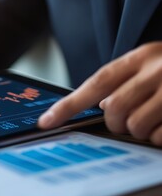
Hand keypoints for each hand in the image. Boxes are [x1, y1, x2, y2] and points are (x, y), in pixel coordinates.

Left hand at [38, 42, 161, 144]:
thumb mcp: (152, 65)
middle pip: (113, 108)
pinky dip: (159, 137)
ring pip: (135, 126)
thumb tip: (102, 106)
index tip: (45, 122)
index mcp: (141, 57)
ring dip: (140, 131)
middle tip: (130, 118)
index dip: (68, 105)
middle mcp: (156, 70)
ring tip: (155, 118)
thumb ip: (123, 81)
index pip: (96, 83)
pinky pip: (159, 138)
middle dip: (115, 122)